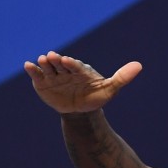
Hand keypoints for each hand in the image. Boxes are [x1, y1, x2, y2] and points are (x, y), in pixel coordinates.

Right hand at [24, 51, 141, 113]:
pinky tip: (28, 65)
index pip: (76, 66)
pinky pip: (37, 75)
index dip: (72, 64)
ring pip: (48, 68)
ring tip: (42, 61)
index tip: (68, 61)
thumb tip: (139, 65)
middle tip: (52, 57)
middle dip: (56, 61)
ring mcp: (53, 75)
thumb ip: (122, 77)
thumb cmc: (96, 97)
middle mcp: (65, 70)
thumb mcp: (110, 89)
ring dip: (44, 64)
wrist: (81, 110)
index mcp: (80, 70)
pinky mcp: (42, 82)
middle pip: (60, 64)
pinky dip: (32, 70)